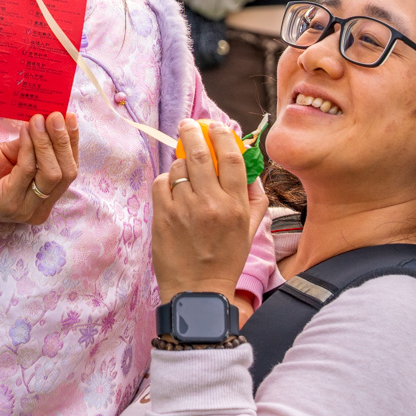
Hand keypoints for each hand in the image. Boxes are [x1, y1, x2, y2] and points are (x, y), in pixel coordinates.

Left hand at [0, 112, 80, 243]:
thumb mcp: (7, 156)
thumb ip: (29, 146)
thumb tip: (47, 120)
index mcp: (43, 197)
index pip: (69, 170)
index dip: (72, 142)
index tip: (69, 116)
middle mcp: (39, 207)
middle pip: (67, 173)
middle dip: (63, 140)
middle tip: (55, 114)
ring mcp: (25, 208)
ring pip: (52, 173)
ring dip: (47, 141)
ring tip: (38, 119)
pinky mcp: (7, 203)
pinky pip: (27, 170)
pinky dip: (30, 147)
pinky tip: (25, 130)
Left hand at [151, 119, 253, 303]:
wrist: (197, 291)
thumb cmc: (226, 259)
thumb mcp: (249, 229)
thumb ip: (253, 197)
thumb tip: (248, 167)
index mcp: (235, 206)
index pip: (232, 158)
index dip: (223, 135)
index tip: (216, 126)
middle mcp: (211, 203)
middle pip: (200, 153)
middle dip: (194, 131)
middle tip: (189, 124)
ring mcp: (184, 209)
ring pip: (179, 168)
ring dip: (181, 163)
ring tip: (185, 173)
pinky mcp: (163, 215)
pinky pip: (162, 183)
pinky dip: (167, 181)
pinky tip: (173, 192)